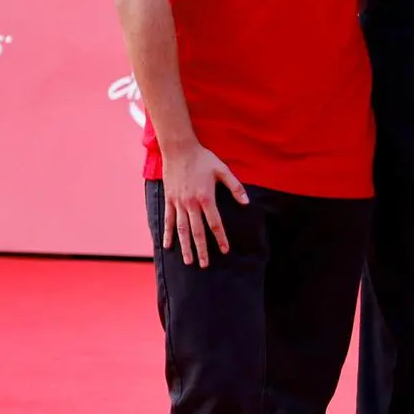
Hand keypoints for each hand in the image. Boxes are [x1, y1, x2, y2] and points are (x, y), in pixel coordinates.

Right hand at [159, 143, 248, 267]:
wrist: (179, 149)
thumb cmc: (203, 159)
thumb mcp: (223, 170)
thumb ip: (235, 187)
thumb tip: (246, 203)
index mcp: (206, 198)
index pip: (215, 223)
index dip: (221, 238)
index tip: (225, 251)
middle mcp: (191, 204)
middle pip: (197, 231)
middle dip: (202, 249)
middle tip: (204, 265)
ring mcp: (178, 203)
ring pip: (181, 229)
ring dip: (185, 246)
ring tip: (188, 261)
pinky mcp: (169, 200)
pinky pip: (167, 220)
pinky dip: (167, 233)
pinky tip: (167, 246)